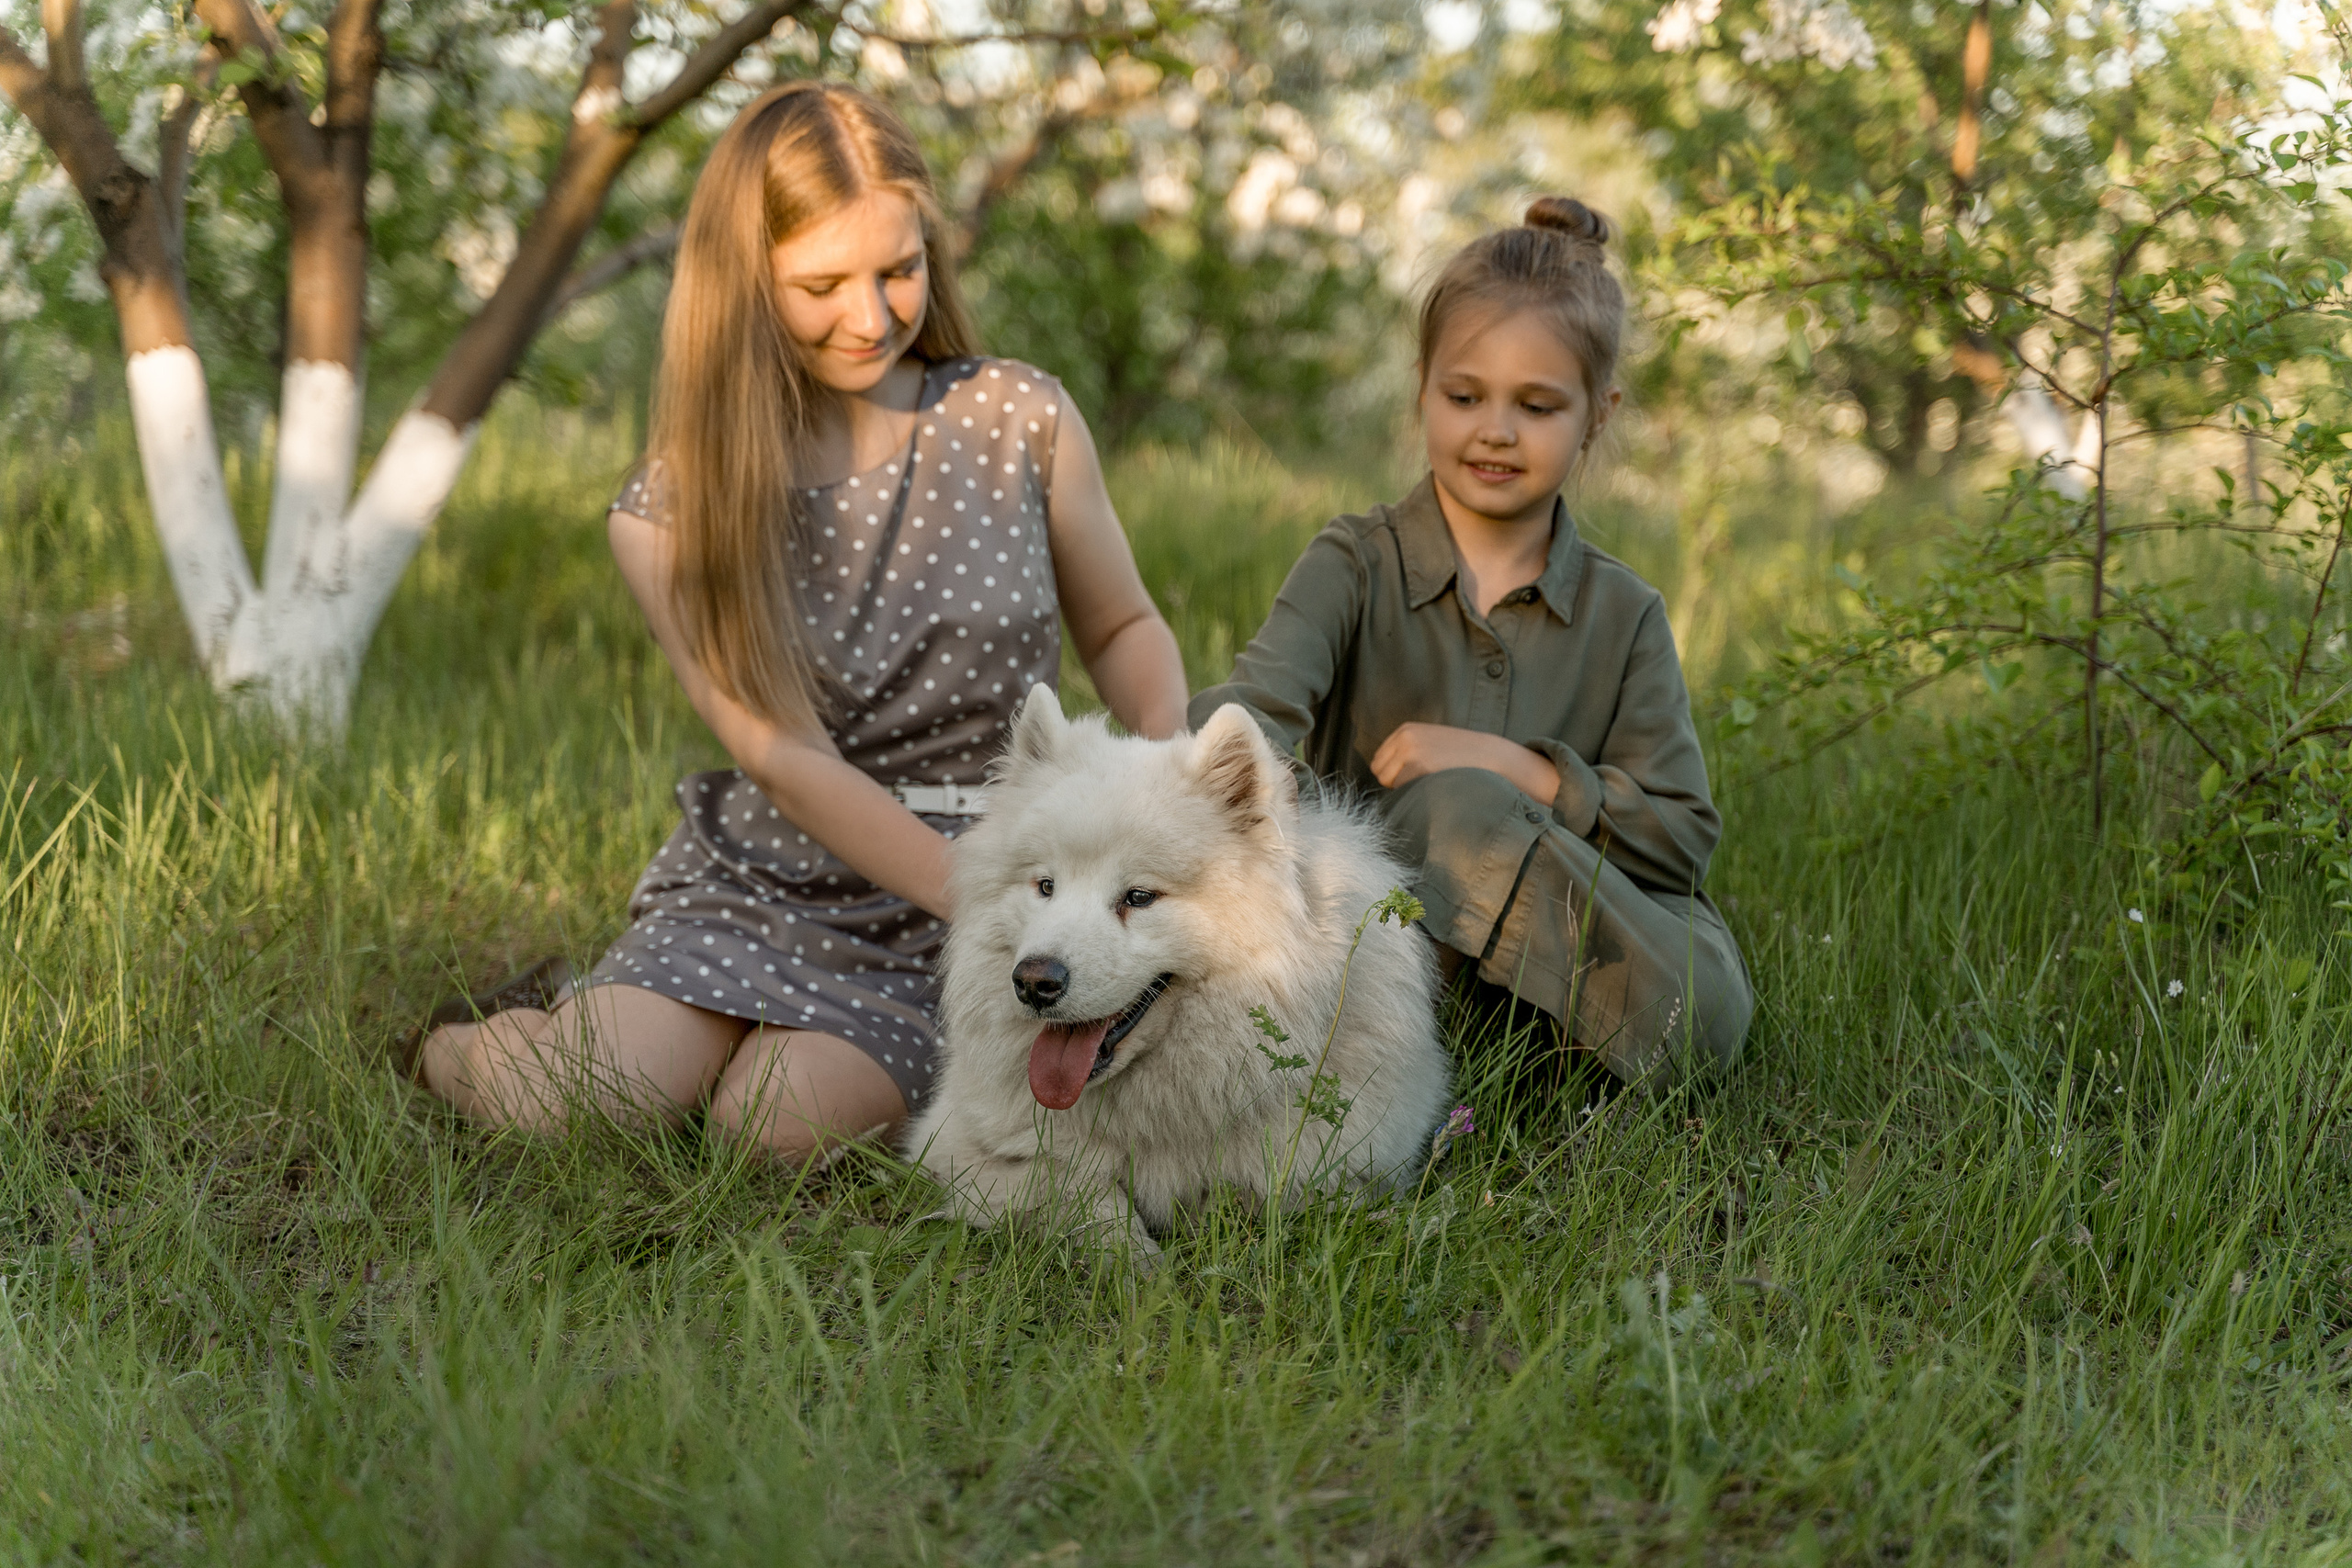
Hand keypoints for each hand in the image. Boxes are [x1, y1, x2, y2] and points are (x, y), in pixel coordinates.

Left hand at [1369, 722, 1561, 802]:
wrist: (1490, 757)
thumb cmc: (1462, 755)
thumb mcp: (1430, 742)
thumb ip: (1406, 752)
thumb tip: (1383, 777)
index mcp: (1405, 730)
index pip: (1379, 760)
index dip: (1393, 774)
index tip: (1412, 778)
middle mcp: (1404, 737)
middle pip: (1380, 772)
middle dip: (1395, 783)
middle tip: (1421, 783)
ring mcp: (1410, 751)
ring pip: (1389, 783)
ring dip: (1405, 790)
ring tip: (1430, 783)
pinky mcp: (1418, 767)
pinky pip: (1403, 790)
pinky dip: (1415, 794)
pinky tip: (1435, 786)